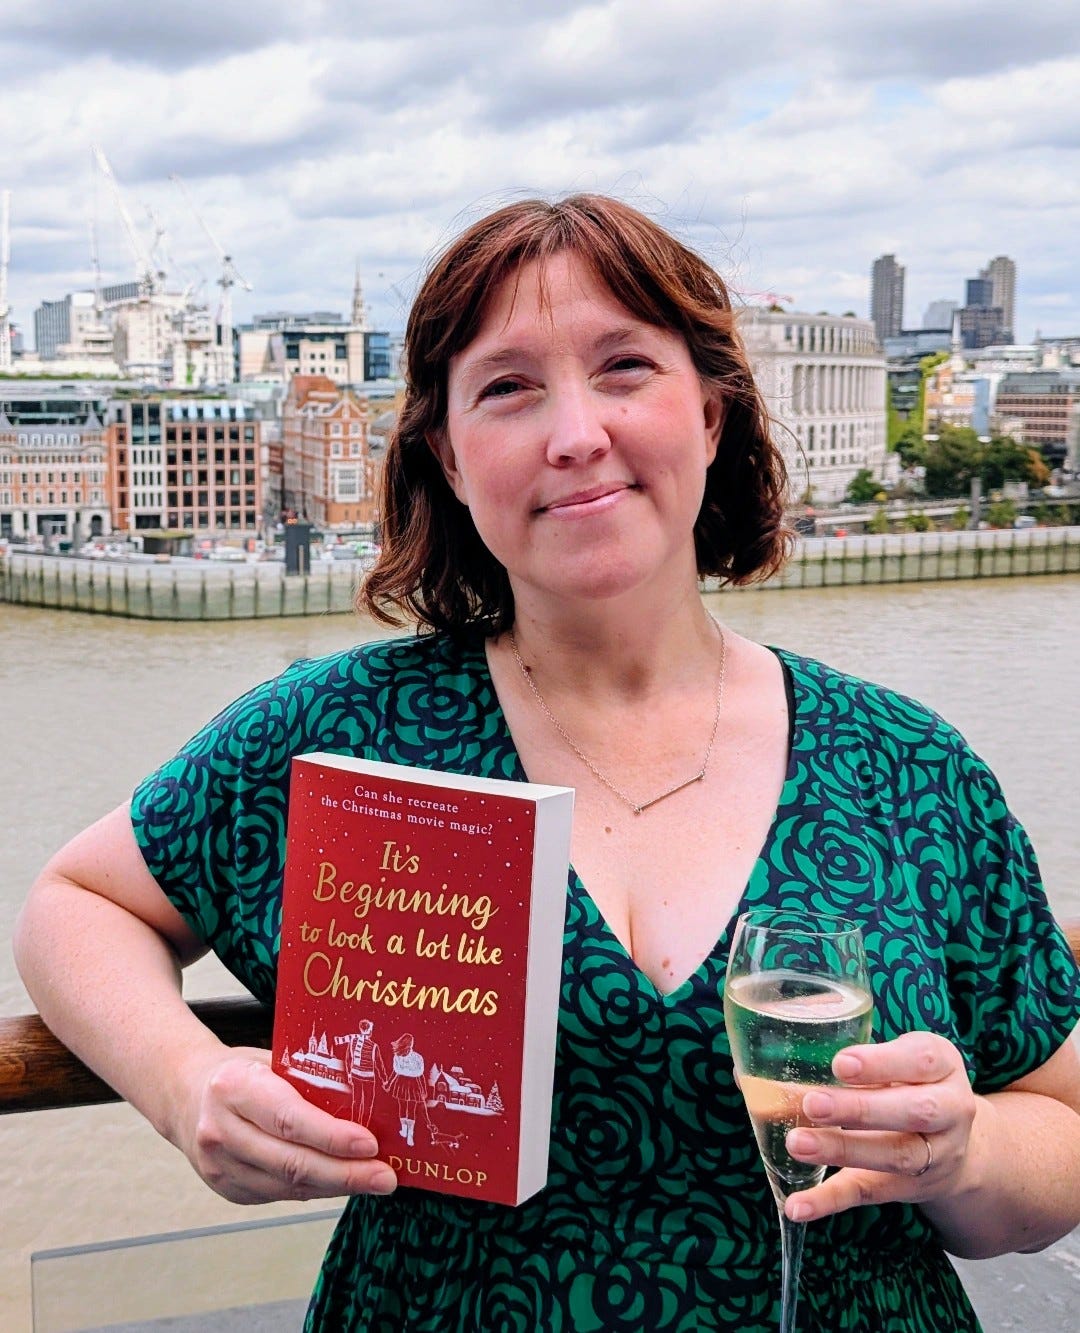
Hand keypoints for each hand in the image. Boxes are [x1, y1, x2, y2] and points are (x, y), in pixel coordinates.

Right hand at [174, 1045, 397, 1203]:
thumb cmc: (238, 1072)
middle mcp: (221, 1130)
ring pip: (287, 1186)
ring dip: (335, 1186)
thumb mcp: (269, 1060)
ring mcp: (220, 1166)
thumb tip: (364, 1101)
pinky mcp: (226, 1188)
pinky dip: (314, 1190)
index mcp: (234, 1087)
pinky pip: (278, 1194)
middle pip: (291, 1163)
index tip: (370, 1144)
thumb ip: (307, 1080)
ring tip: (373, 1181)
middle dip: (345, 1173)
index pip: (288, 1119)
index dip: (331, 1136)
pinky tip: (339, 1182)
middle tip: (385, 1176)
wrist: (184, 1093)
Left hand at [782, 1031, 977, 1222]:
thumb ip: (858, 1060)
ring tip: (797, 1143)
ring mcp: (934, 1155)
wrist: (957, 1141)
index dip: (881, 1063)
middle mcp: (950, 1111)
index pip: (920, 1061)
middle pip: (916, 1111)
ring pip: (895, 1156)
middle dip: (862, 1109)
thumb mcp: (901, 1058)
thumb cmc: (911, 1082)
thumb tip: (777, 1063)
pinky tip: (797, 1205)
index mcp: (943, 1066)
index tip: (840, 1064)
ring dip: (843, 1150)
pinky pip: (869, 1194)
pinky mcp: (908, 1188)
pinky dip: (830, 1200)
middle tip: (813, 1103)